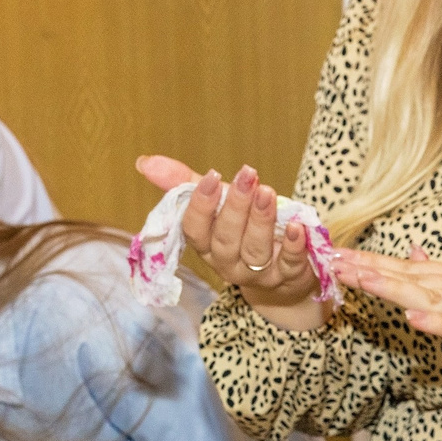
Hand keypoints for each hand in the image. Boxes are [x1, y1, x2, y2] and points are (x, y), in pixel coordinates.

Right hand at [136, 156, 330, 332]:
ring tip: (267, 192)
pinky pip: (290, 264)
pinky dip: (294, 245)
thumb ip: (184, 183)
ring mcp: (258, 275)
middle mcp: (228, 264)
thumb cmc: (243, 231)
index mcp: (206, 245)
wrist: (283, 275)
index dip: (201, 206)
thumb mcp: (217, 205)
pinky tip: (296, 226)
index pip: (195, 230)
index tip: (212, 177)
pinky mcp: (289, 278)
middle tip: (247, 176)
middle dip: (236, 208)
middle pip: (226, 240)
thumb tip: (144, 162)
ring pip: (255, 252)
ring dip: (261, 221)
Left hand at [337, 248, 441, 401]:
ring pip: (431, 296)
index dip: (372, 262)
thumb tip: (412, 254)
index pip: (409, 268)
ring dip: (393, 287)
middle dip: (369, 270)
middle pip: (411, 277)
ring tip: (359, 280)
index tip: (337, 257)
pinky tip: (413, 315)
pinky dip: (438, 321)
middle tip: (332, 263)